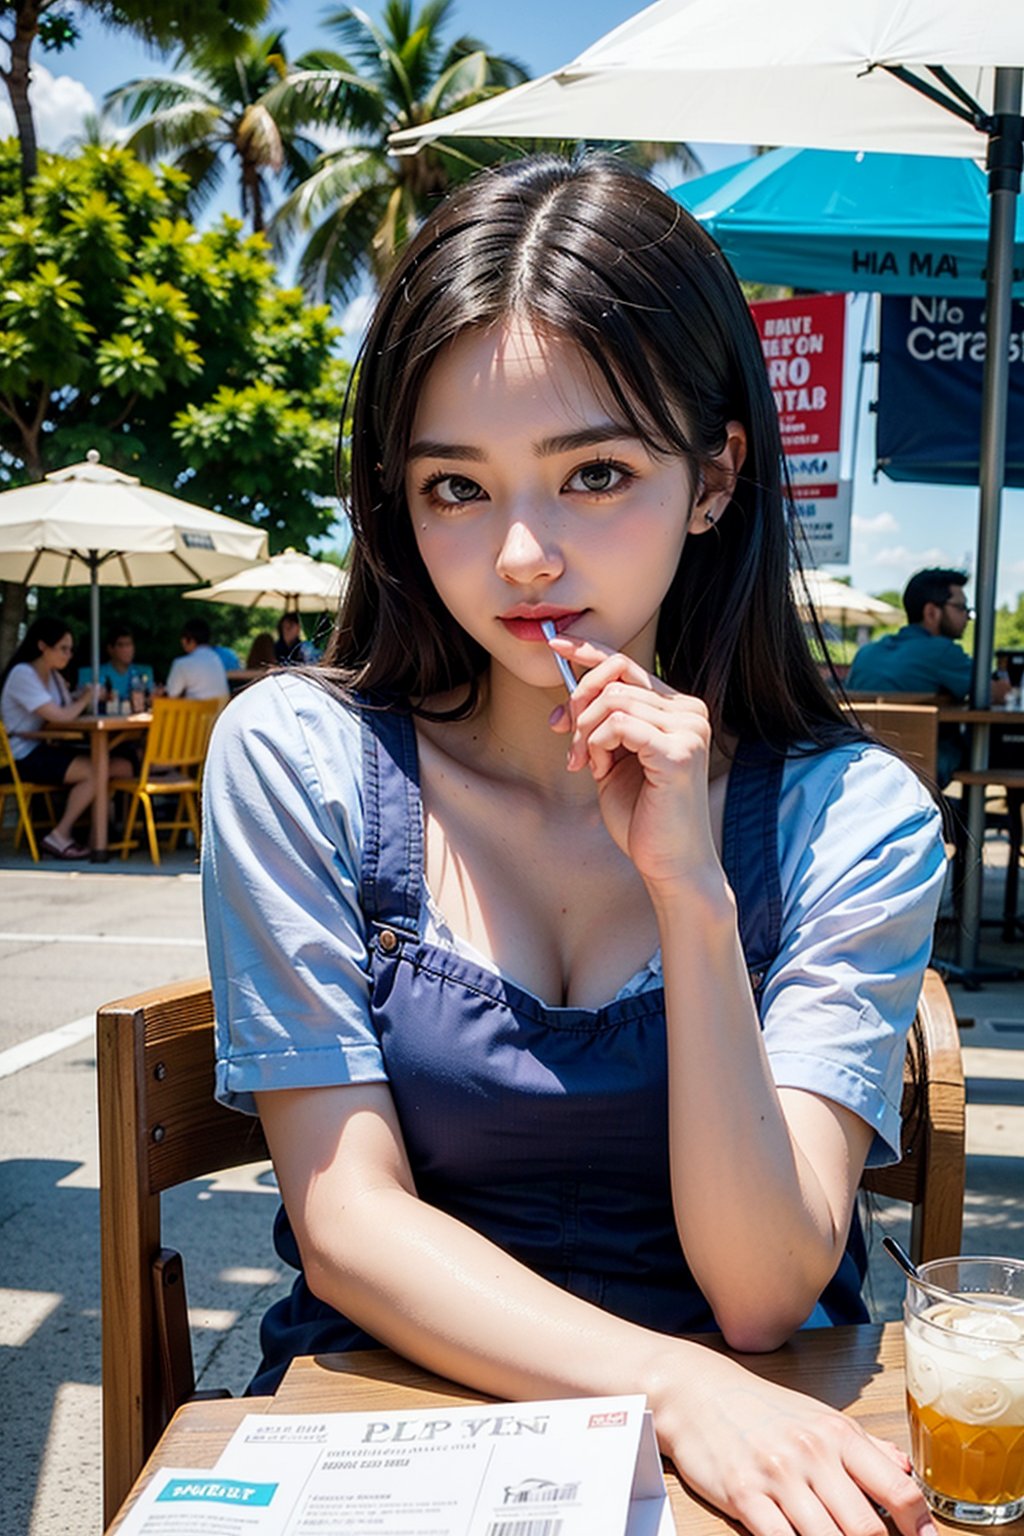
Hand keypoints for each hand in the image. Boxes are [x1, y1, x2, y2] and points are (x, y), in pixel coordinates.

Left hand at [547, 634, 716, 888]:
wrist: (668, 863)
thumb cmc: (642, 816)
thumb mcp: (613, 760)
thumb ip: (600, 726)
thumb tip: (568, 698)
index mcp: (676, 709)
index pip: (629, 664)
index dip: (590, 650)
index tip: (557, 645)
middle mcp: (689, 711)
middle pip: (616, 677)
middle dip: (578, 701)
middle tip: (564, 734)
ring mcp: (689, 729)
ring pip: (612, 702)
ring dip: (585, 733)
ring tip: (586, 764)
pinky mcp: (679, 752)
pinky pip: (618, 725)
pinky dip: (597, 745)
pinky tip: (598, 770)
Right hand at [655, 1350, 934, 1535]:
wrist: (695, 1392)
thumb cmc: (759, 1408)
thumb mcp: (817, 1417)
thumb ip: (863, 1447)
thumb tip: (906, 1471)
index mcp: (837, 1433)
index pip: (897, 1488)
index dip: (920, 1527)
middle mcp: (812, 1454)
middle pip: (867, 1528)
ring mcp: (777, 1476)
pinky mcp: (743, 1496)